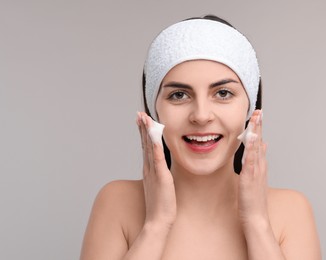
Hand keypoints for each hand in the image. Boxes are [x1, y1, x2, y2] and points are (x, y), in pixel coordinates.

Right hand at [136, 112, 176, 228]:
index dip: (143, 132)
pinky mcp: (162, 177)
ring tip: (144, 119)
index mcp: (149, 169)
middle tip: (139, 114)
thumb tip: (159, 166)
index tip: (141, 119)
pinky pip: (158, 159)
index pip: (145, 146)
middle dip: (142, 127)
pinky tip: (155, 136)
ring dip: (147, 132)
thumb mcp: (158, 184)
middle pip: (145, 143)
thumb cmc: (160, 204)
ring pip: (149, 148)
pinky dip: (155, 147)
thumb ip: (158, 173)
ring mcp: (154, 172)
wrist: (158, 220)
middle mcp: (149, 168)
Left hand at [238, 109, 268, 227]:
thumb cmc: (253, 200)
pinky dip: (252, 149)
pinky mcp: (250, 178)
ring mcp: (256, 171)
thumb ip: (258, 162)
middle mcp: (260, 166)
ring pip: (256, 148)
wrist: (256, 218)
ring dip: (256, 133)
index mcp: (260, 165)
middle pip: (259, 141)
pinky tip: (251, 139)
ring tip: (256, 118)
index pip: (259, 143)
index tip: (258, 115)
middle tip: (259, 111)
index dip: (259, 129)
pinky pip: (251, 161)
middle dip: (259, 125)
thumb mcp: (256, 178)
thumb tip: (261, 146)